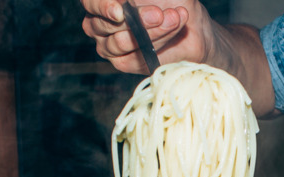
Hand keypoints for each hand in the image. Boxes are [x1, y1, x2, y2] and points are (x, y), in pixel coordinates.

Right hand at [80, 1, 211, 73]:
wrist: (192, 26)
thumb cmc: (171, 0)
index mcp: (101, 3)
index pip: (91, 2)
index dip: (102, 6)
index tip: (120, 10)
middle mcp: (99, 24)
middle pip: (106, 24)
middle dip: (138, 18)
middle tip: (160, 13)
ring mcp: (109, 45)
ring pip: (120, 41)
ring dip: (150, 31)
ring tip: (173, 18)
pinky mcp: (123, 63)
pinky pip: (133, 57)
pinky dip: (155, 43)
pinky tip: (172, 29)